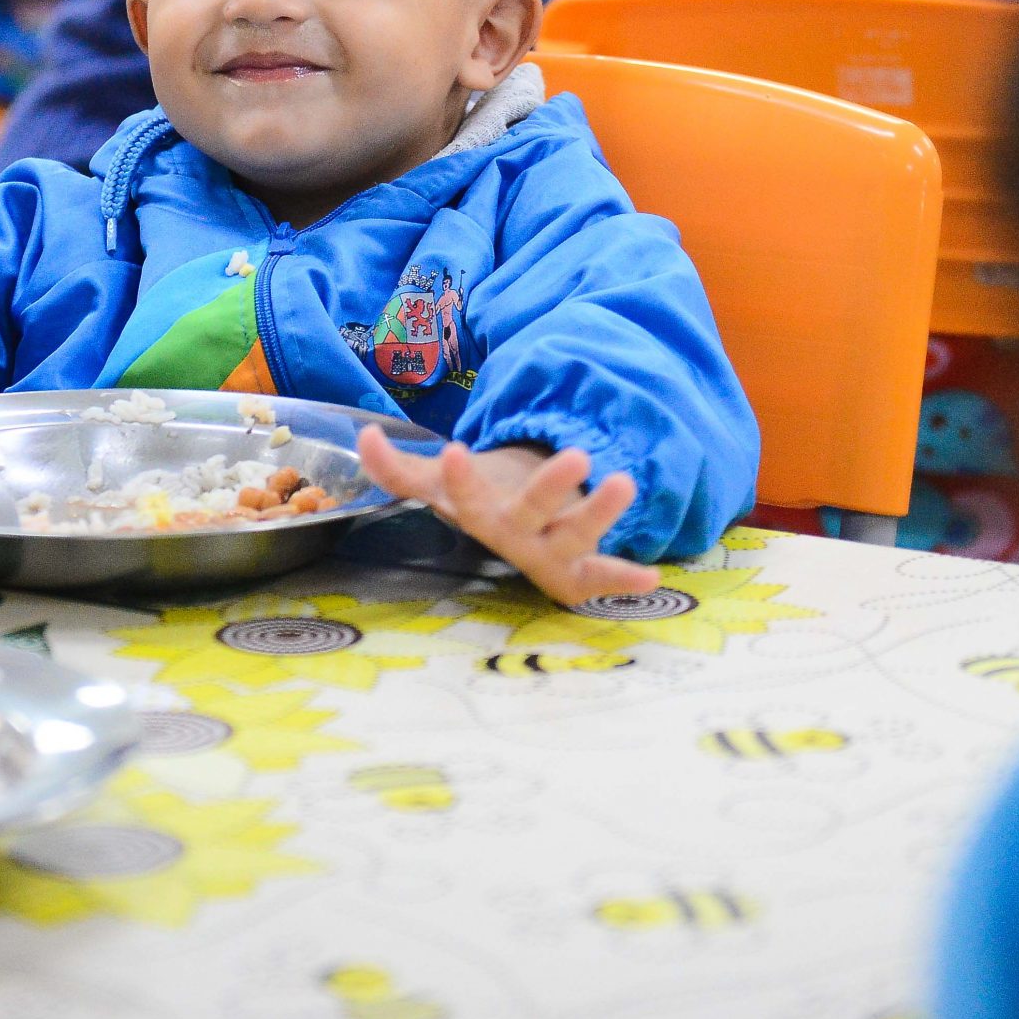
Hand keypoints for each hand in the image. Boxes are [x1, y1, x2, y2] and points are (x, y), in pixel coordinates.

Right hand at [357, 429, 660, 607]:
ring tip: (625, 480)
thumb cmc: (481, 495)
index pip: (464, 498)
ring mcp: (552, 555)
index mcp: (480, 515)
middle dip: (552, 488)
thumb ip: (400, 468)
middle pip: (530, 515)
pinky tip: (655, 578)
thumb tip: (362, 438)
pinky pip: (604, 578)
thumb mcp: (443, 481)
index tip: (455, 450)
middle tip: (579, 456)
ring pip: (576, 538)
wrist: (517, 526)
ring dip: (600, 513)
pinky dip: (625, 580)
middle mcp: (516, 539)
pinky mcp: (583, 571)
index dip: (458, 480)